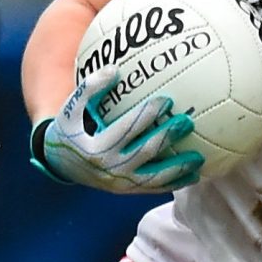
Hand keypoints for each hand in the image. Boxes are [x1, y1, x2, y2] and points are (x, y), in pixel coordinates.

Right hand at [30, 77, 202, 193]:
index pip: (127, 128)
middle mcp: (112, 168)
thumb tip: (114, 71)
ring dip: (178, 167)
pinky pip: (154, 189)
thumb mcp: (71, 108)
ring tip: (199, 157)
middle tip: (187, 122)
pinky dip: (175, 183)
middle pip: (146, 151)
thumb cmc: (70, 130)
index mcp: (98, 147)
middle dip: (167, 136)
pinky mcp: (128, 191)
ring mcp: (122, 183)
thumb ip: (89, 88)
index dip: (147, 113)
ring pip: (155, 177)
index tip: (166, 99)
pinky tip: (194, 176)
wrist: (61, 165)